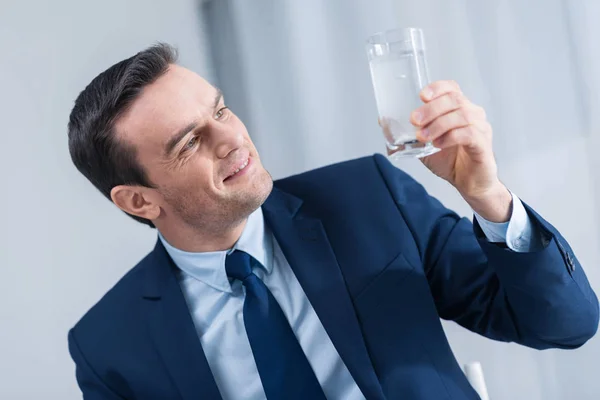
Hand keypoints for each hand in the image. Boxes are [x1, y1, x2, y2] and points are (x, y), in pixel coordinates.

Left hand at [404, 80, 511, 221]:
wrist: (469, 183)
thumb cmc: (450, 161)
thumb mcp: (423, 146)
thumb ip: (407, 134)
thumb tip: (383, 122)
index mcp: (459, 109)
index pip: (451, 88)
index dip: (437, 88)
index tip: (421, 96)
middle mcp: (473, 114)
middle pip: (454, 100)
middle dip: (431, 109)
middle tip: (414, 120)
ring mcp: (481, 128)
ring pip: (461, 115)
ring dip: (438, 124)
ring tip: (423, 137)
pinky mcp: (483, 144)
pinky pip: (468, 134)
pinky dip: (450, 137)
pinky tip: (438, 144)